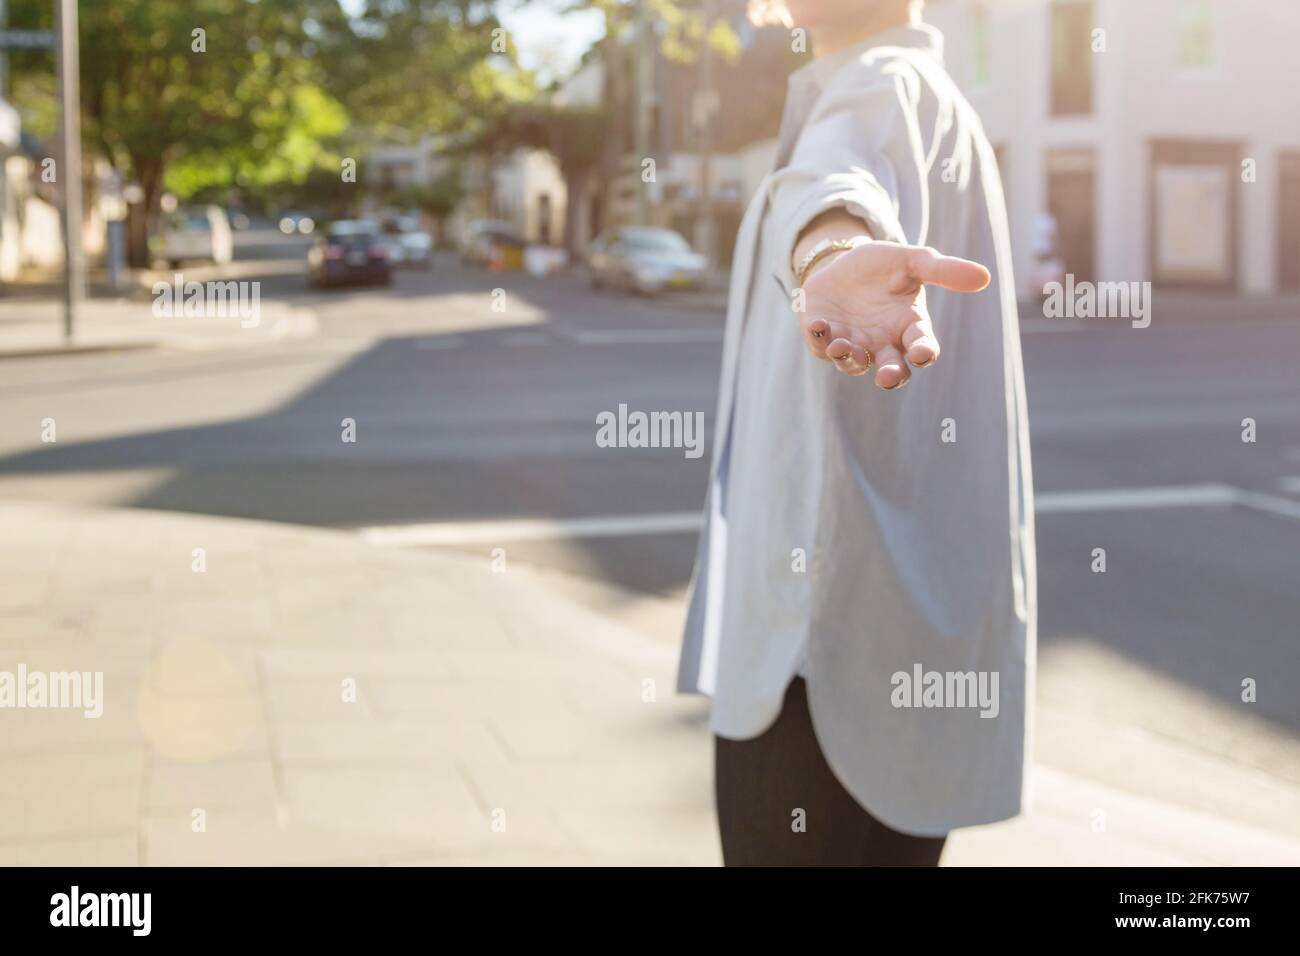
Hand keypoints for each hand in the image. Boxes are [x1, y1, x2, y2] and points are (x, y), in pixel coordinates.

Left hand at [798, 241, 990, 387]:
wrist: (842, 262)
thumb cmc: (883, 266)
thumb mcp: (913, 261)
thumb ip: (943, 270)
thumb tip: (984, 277)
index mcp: (909, 327)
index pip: (923, 345)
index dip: (924, 352)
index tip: (922, 354)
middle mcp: (883, 343)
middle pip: (893, 370)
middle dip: (891, 376)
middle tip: (888, 377)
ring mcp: (853, 344)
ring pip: (854, 364)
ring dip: (849, 358)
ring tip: (843, 346)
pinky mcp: (823, 339)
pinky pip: (821, 346)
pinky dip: (820, 338)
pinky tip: (820, 325)